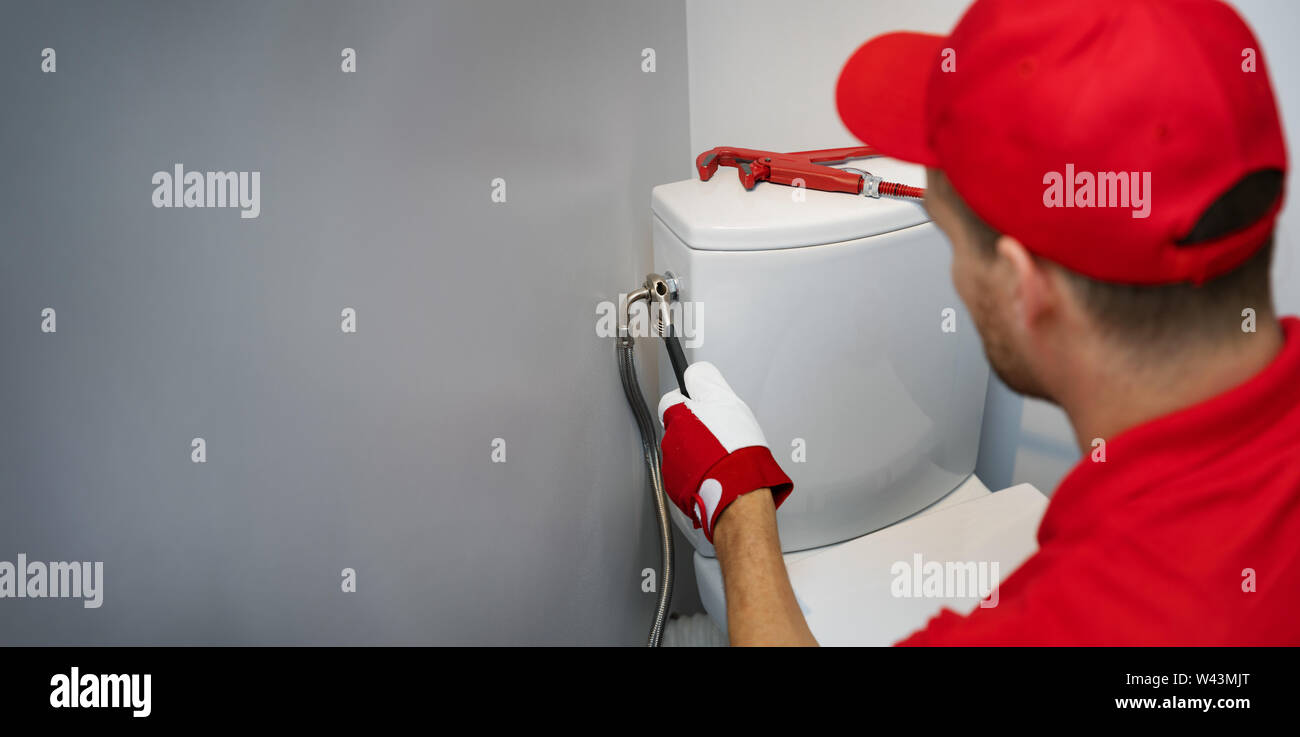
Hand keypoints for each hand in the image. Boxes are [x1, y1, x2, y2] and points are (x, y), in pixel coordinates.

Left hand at [658, 361, 792, 541]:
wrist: (739, 492)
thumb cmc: (734, 450)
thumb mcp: (726, 400)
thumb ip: (705, 380)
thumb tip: (694, 372)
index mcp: (677, 417)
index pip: (673, 399)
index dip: (691, 401)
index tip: (704, 405)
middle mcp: (669, 442)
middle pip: (680, 428)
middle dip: (697, 430)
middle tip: (720, 435)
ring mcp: (672, 468)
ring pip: (684, 453)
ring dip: (699, 454)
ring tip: (722, 457)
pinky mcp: (678, 490)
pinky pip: (687, 476)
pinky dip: (700, 475)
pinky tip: (718, 473)